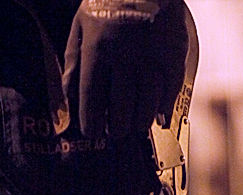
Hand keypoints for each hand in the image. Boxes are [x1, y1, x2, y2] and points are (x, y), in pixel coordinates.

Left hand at [63, 0, 188, 138]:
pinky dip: (165, 105)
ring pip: (147, 101)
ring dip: (141, 120)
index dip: (92, 121)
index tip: (93, 133)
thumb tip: (69, 97)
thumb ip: (74, 61)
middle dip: (118, 126)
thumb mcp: (81, 25)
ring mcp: (151, 54)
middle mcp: (124, 55)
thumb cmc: (108, 0)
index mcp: (97, 50)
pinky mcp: (173, 51)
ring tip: (135, 127)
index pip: (92, 98)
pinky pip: (171, 87)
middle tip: (116, 133)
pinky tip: (160, 116)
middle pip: (121, 106)